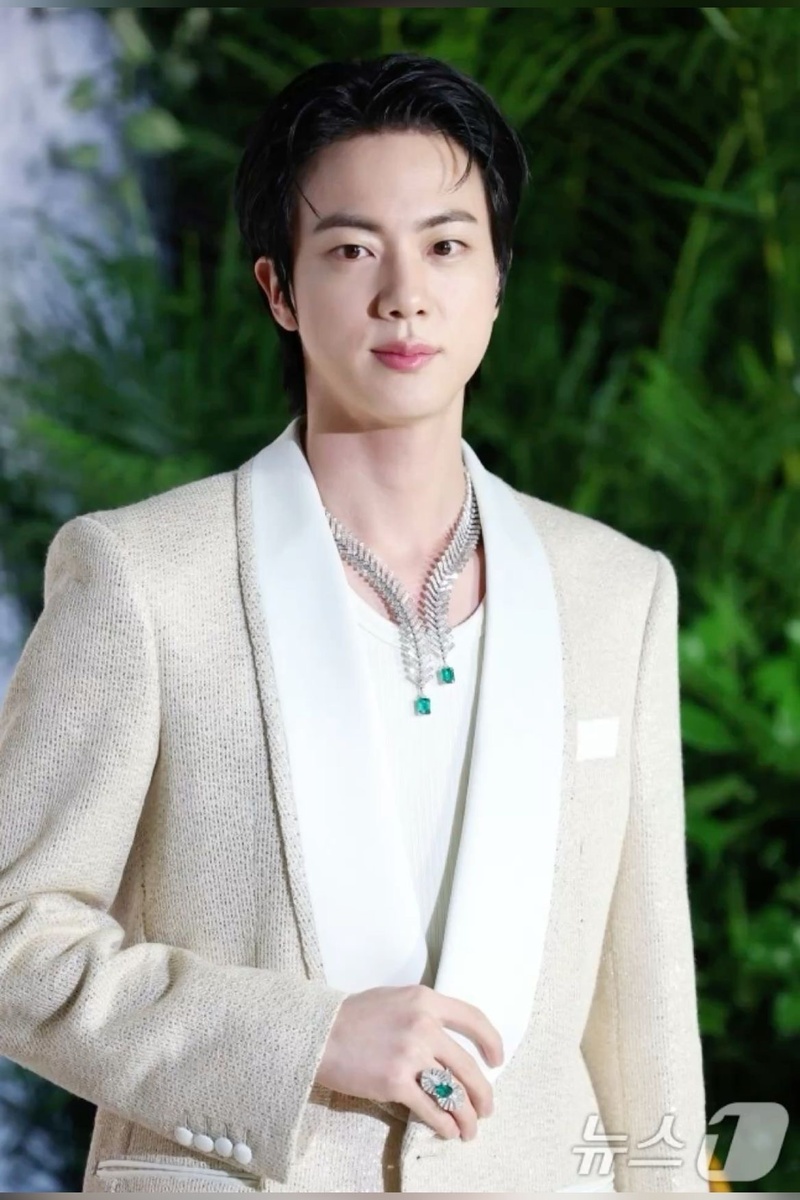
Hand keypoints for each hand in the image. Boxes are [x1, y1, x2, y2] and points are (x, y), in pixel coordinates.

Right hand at [315, 983, 503, 1140]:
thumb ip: (423, 1014)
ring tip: (469, 1129)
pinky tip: (447, 1131)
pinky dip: (444, 1124)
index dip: (492, 1042)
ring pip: (454, 1092)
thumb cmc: (352, 1017)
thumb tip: (447, 1040)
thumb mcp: (394, 999)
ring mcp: (410, 1054)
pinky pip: (431, 1109)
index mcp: (425, 1000)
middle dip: (483, 1094)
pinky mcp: (395, 1082)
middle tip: (486, 1108)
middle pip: (468, 1066)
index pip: (473, 1019)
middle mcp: (423, 1025)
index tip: (496, 1059)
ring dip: (467, 1116)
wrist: (317, 1034)